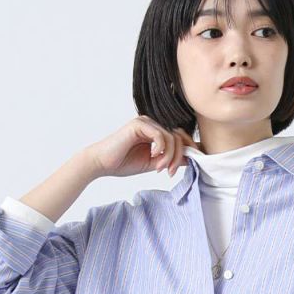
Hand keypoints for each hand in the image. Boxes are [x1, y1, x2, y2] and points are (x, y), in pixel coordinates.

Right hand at [87, 117, 201, 179]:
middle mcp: (152, 124)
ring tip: (160, 168)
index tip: (186, 166)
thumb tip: (191, 159)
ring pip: (171, 136)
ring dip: (170, 156)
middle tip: (171, 172)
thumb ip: (170, 159)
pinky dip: (161, 149)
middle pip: (178, 136)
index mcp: (156, 132)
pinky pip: (160, 135)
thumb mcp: (154, 163)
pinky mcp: (139, 124)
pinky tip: (153, 157)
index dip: (188, 149)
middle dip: (179, 156)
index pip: (179, 136)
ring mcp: (145, 122)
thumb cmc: (123, 163)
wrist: (102, 163)